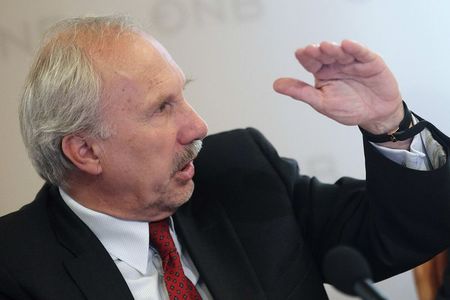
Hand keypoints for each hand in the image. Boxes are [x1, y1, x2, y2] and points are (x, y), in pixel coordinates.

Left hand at [273, 40, 403, 134]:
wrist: (375, 116)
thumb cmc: (349, 109)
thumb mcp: (321, 103)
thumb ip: (301, 92)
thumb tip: (276, 85)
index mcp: (322, 73)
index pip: (311, 62)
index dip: (306, 57)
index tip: (300, 53)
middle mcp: (336, 64)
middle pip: (325, 54)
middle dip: (318, 51)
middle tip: (311, 50)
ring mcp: (352, 62)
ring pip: (342, 52)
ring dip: (334, 48)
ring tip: (326, 47)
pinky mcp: (370, 62)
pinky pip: (362, 53)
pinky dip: (355, 48)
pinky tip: (348, 45)